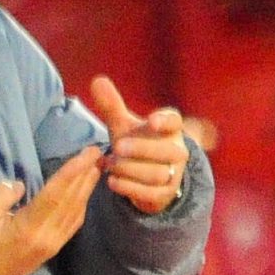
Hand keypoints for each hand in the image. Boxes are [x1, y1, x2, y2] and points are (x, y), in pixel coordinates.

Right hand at [0, 148, 102, 274]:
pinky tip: (85, 192)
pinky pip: (74, 222)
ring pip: (77, 211)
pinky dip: (82, 203)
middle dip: (86, 174)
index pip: (56, 193)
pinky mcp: (55, 247)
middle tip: (99, 152)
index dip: (73, 171)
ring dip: (87, 187)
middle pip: (72, 200)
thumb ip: (1, 196)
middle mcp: (48, 235)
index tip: (87, 153)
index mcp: (30, 226)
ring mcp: (54, 243)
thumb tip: (21, 185)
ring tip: (97, 165)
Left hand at [86, 75, 186, 214]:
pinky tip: (112, 181)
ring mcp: (174, 174)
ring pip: (158, 174)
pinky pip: (151, 193)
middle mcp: (177, 151)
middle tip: (117, 147)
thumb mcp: (122, 126)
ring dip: (130, 169)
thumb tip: (97, 80)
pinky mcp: (165, 194)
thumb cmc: (135, 144)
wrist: (143, 179)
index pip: (174, 121)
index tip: (151, 121)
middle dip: (142, 149)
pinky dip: (129, 188)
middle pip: (167, 151)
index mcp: (170, 129)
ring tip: (110, 164)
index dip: (165, 121)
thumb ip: (111, 105)